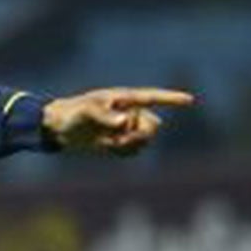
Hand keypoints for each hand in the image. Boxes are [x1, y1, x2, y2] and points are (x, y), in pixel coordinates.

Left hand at [42, 87, 193, 155]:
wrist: (59, 127)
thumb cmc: (73, 113)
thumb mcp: (87, 112)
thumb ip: (105, 117)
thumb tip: (124, 123)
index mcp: (125, 99)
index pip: (153, 98)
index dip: (172, 99)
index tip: (191, 100)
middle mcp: (129, 112)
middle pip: (153, 126)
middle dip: (141, 135)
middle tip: (120, 138)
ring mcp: (125, 128)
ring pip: (145, 140)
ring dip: (131, 145)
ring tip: (111, 143)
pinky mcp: (119, 142)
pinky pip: (133, 151)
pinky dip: (124, 152)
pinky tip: (109, 148)